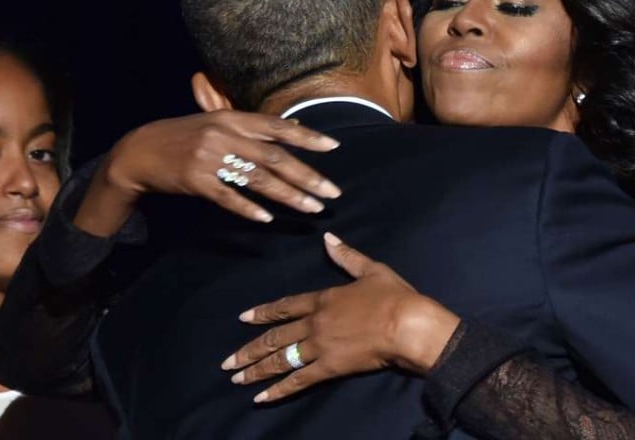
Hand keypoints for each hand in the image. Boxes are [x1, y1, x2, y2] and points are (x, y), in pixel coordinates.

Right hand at [100, 110, 340, 223]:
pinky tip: (267, 219)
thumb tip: (293, 127)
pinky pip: (228, 198)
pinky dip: (249, 209)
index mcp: (231, 118)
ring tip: (311, 208)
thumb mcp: (216, 122)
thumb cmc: (184, 136)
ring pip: (257, 179)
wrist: (140, 151)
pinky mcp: (196, 181)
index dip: (306, 137)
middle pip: (274, 157)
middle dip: (307, 176)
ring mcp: (209, 158)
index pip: (276, 126)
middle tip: (332, 192)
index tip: (333, 147)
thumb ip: (253, 126)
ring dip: (288, 196)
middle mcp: (223, 135)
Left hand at [222, 233, 459, 402]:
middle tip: (227, 362)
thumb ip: (347, 256)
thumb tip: (328, 238)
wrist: (407, 325)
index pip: (286, 306)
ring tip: (236, 379)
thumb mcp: (372, 269)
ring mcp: (319, 346)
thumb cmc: (393, 297)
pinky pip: (299, 380)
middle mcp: (314, 323)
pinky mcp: (329, 368)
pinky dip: (279, 390)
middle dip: (249, 349)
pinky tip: (261, 398)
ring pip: (280, 359)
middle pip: (275, 336)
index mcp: (323, 298)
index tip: (243, 318)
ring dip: (256, 370)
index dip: (263, 312)